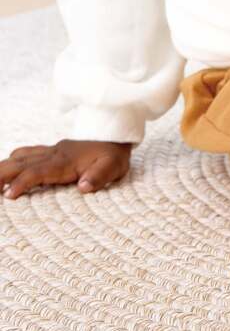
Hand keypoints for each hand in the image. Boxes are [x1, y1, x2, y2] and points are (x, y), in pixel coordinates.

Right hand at [0, 138, 132, 199]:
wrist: (116, 135)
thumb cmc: (114, 155)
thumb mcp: (113, 167)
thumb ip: (99, 177)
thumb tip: (84, 187)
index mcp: (65, 161)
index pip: (38, 172)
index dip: (22, 183)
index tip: (8, 195)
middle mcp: (54, 154)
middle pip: (21, 163)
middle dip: (1, 174)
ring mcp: (51, 151)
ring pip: (21, 156)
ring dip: (3, 167)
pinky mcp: (52, 150)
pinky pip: (27, 153)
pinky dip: (13, 160)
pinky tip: (6, 168)